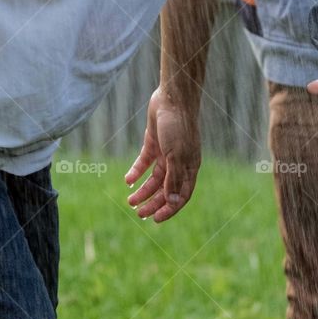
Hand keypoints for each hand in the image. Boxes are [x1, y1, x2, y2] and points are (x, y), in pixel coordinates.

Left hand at [124, 88, 200, 221]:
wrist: (172, 99)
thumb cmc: (178, 126)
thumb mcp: (175, 155)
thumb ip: (174, 179)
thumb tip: (172, 203)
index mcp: (190, 168)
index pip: (181, 195)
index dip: (170, 209)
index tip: (156, 219)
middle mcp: (179, 163)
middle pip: (166, 190)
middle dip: (153, 203)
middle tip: (139, 213)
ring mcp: (166, 154)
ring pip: (154, 179)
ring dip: (143, 190)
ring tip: (130, 201)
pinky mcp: (154, 144)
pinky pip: (144, 163)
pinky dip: (136, 172)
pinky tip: (128, 180)